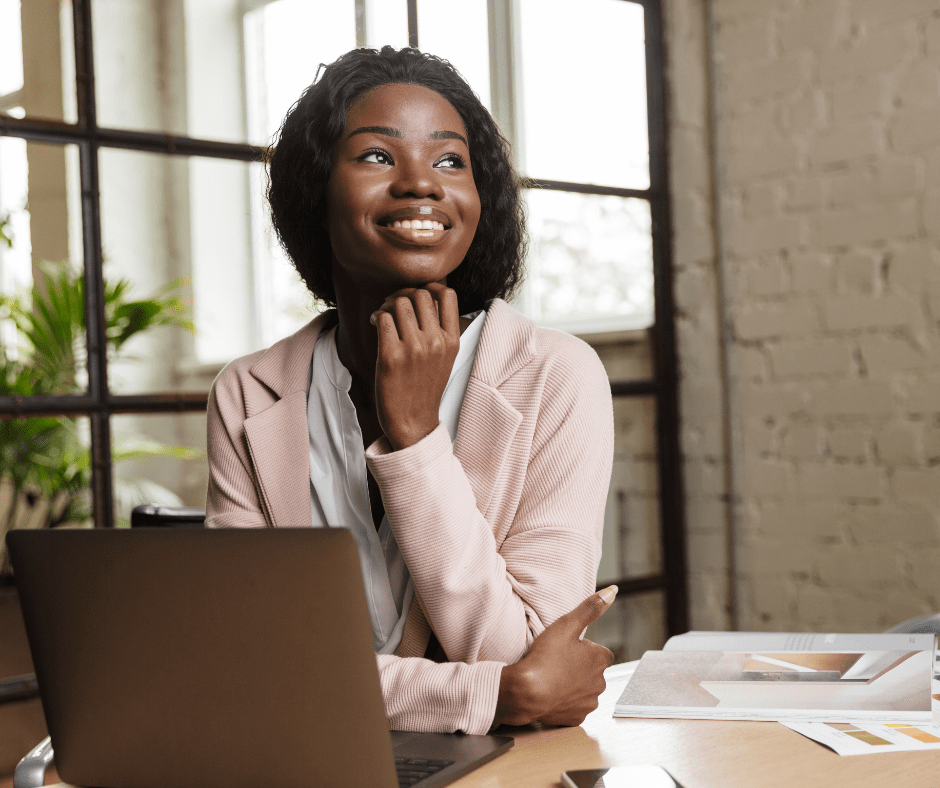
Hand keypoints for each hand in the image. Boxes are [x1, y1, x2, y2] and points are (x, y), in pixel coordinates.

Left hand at [371, 283, 460, 450]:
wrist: (413, 422)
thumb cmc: (425, 388)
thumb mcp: (444, 358)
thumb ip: (439, 330)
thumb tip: (423, 298)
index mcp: (452, 341)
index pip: (447, 294)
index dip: (430, 286)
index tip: (417, 294)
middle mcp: (435, 342)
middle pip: (420, 294)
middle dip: (403, 294)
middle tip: (394, 304)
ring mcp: (414, 349)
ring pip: (400, 303)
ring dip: (388, 304)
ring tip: (383, 315)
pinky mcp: (392, 357)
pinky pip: (383, 319)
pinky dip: (376, 316)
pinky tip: (375, 323)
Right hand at [494, 586, 616, 726]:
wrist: (526, 692)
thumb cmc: (545, 657)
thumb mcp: (566, 625)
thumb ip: (590, 608)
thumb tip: (614, 590)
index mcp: (601, 660)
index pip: (600, 653)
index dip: (584, 650)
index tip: (567, 649)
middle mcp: (601, 683)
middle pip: (593, 672)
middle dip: (580, 668)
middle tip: (557, 662)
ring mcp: (589, 702)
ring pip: (584, 690)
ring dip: (573, 685)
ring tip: (552, 678)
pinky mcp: (577, 718)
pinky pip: (574, 707)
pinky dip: (565, 702)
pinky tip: (551, 694)